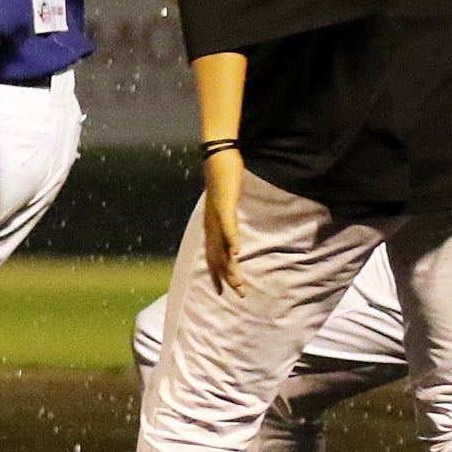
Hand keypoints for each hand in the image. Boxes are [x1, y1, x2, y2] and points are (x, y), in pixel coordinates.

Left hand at [200, 148, 247, 295]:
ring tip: (238, 283)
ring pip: (222, 247)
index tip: (222, 292)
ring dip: (230, 266)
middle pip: (217, 258)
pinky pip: (227, 226)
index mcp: (211, 226)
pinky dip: (231, 240)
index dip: (216, 275)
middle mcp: (211, 225)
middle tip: (240, 294)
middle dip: (227, 278)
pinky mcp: (223, 205)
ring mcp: (216, 216)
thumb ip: (230, 217)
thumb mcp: (227, 202)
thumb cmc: (224, 178)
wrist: (218, 156)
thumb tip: (234, 226)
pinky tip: (237, 253)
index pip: (212, 257)